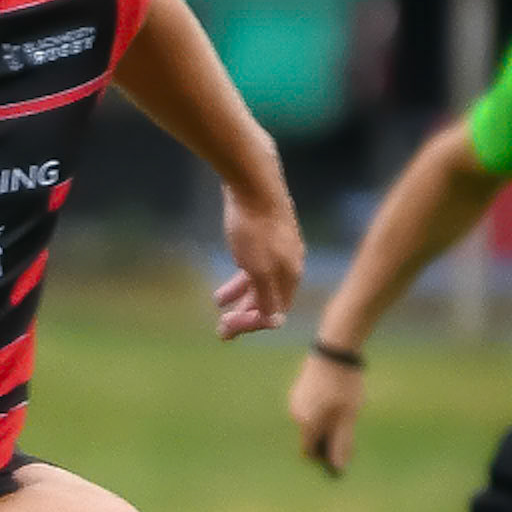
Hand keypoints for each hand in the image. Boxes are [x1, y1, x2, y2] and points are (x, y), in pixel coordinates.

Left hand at [215, 183, 304, 337]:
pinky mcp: (264, 236)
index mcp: (291, 275)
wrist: (253, 183)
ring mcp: (277, 249)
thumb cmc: (255, 228)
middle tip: (221, 328)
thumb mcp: (259, 269)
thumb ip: (267, 297)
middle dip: (245, 315)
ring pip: (259, 282)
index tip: (227, 327)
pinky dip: (239, 279)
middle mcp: (289, 264)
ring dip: (240, 298)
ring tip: (220, 303)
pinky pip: (254, 266)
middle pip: (268, 299)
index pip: (276, 312)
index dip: (252, 324)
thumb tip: (276, 323)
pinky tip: (226, 283)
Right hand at [288, 351, 365, 475]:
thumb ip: (342, 443)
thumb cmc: (344, 385)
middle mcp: (295, 415)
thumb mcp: (348, 417)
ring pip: (310, 422)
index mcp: (307, 424)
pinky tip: (335, 397)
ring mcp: (295, 400)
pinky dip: (320, 410)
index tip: (340, 451)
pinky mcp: (299, 389)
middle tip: (347, 427)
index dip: (324, 455)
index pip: (309, 452)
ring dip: (324, 422)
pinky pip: (309, 408)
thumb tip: (338, 468)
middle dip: (326, 437)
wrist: (335, 350)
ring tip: (343, 408)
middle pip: (309, 436)